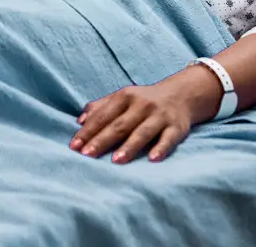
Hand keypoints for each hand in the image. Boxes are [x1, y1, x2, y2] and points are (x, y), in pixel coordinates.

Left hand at [70, 67, 222, 163]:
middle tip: (87, 155)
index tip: (74, 146)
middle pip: (119, 125)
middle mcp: (142, 104)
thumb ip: (100, 107)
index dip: (88, 131)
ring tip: (115, 160)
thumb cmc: (143, 101)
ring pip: (142, 132)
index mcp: (125, 97)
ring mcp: (160, 116)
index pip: (102, 116)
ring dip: (129, 146)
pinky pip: (168, 139)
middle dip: (102, 140)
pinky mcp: (176, 127)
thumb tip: (79, 120)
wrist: (181, 95)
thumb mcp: (122, 98)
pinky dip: (161, 148)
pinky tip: (152, 159)